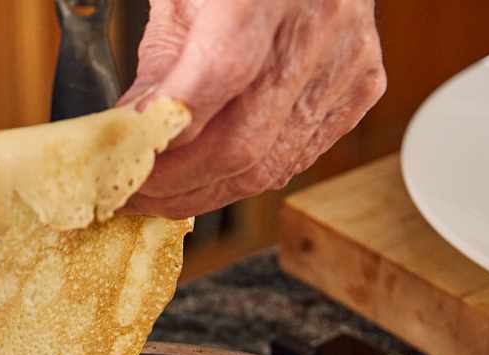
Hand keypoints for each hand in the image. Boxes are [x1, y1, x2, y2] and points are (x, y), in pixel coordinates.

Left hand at [119, 0, 385, 217]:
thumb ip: (158, 68)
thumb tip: (130, 139)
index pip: (216, 78)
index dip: (167, 135)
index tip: (127, 161)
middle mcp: (317, 23)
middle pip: (242, 141)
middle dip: (175, 184)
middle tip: (131, 195)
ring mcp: (346, 59)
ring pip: (269, 164)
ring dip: (204, 193)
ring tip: (159, 196)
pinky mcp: (362, 86)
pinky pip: (296, 158)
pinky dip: (244, 179)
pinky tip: (208, 179)